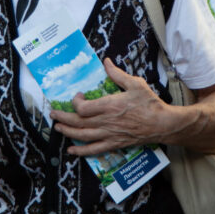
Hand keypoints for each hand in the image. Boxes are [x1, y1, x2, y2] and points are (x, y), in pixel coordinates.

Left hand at [50, 58, 169, 155]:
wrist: (162, 124)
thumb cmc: (149, 103)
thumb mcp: (135, 84)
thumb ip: (117, 74)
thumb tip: (106, 62)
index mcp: (109, 105)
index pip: (83, 107)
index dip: (75, 102)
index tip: (77, 96)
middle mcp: (106, 121)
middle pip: (78, 122)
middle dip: (63, 117)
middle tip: (53, 113)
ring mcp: (109, 134)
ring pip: (82, 135)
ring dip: (67, 132)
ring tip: (57, 127)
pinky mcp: (114, 143)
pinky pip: (94, 149)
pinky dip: (81, 151)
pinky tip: (72, 150)